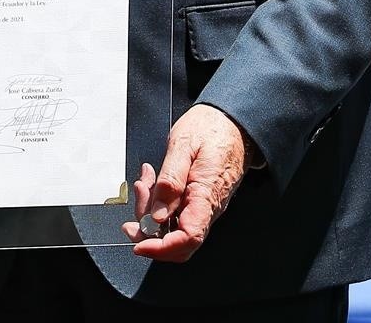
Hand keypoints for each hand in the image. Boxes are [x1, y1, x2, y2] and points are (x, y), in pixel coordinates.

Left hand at [123, 103, 247, 260]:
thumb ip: (170, 180)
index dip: (161, 248)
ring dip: (150, 209)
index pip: (187, 238)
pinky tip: (152, 181)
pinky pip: (176, 211)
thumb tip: (158, 215)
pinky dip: (158, 200)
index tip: (138, 244)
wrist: (233, 122)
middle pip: (177, 239)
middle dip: (149, 230)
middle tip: (136, 200)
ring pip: (173, 225)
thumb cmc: (212, 129)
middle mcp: (207, 207)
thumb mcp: (183, 146)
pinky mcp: (198, 199)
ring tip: (144, 181)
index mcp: (206, 197)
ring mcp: (203, 205)